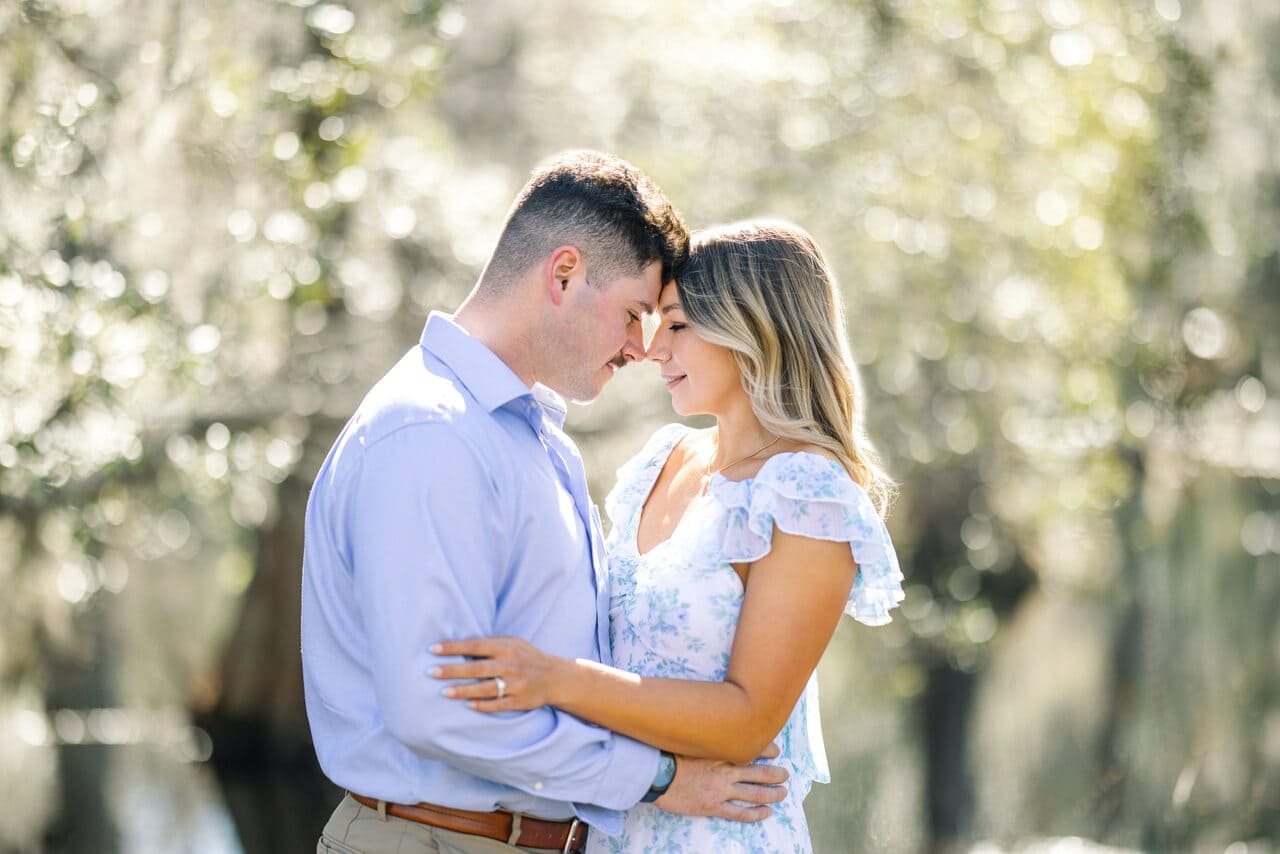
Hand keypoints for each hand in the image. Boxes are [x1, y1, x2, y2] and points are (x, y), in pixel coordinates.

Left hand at [430, 636, 562, 710]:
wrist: (555, 677)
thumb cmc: (526, 657)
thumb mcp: (511, 643)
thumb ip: (488, 645)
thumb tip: (457, 647)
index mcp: (506, 647)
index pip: (475, 645)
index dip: (453, 647)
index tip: (433, 649)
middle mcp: (510, 664)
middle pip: (477, 668)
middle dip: (452, 670)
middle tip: (431, 672)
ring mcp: (516, 684)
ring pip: (485, 688)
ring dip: (463, 691)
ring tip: (443, 692)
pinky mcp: (520, 701)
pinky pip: (498, 704)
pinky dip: (482, 706)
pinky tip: (467, 706)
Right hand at [654, 743, 788, 821]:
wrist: (656, 774)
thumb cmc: (669, 753)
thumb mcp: (691, 737)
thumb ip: (706, 734)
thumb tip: (713, 723)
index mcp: (720, 751)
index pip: (752, 749)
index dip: (768, 750)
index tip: (776, 750)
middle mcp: (726, 770)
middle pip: (759, 772)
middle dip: (776, 773)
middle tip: (785, 774)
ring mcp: (721, 789)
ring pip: (755, 793)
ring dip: (772, 793)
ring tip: (783, 792)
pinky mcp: (713, 806)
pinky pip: (740, 812)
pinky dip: (756, 813)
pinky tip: (767, 812)